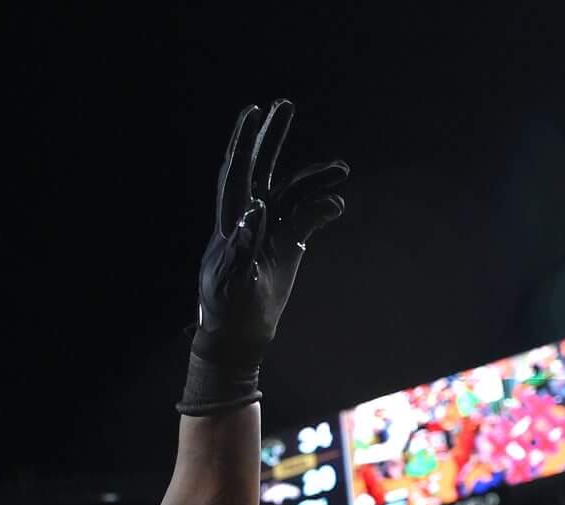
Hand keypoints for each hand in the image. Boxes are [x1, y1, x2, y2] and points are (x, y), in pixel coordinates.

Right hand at [179, 100, 348, 413]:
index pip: (254, 171)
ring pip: (239, 202)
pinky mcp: (230, 278)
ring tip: (268, 140)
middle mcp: (234, 227)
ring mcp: (229, 250)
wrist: (236, 341)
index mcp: (245, 219)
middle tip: (280, 103)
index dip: (262, 140)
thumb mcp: (288, 251)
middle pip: (246, 174)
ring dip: (253, 171)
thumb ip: (304, 223)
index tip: (272, 107)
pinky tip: (257, 214)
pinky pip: (238, 251)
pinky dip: (246, 233)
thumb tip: (335, 202)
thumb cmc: (259, 297)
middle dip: (261, 138)